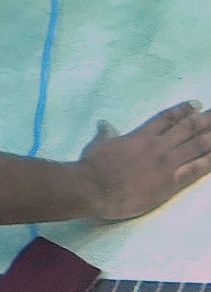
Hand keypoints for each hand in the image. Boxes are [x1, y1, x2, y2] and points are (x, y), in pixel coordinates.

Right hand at [78, 101, 210, 220]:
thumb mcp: (98, 145)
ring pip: (195, 146)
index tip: (196, 103)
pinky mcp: (171, 183)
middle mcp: (157, 146)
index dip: (182, 110)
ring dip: (210, 136)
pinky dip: (208, 162)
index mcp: (140, 136)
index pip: (165, 119)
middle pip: (186, 129)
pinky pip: (195, 170)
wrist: (95, 187)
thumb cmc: (93, 166)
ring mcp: (166, 164)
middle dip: (204, 119)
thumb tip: (104, 123)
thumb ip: (106, 134)